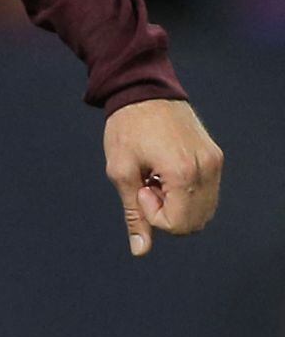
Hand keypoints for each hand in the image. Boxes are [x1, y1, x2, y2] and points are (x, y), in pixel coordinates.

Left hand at [103, 98, 222, 256]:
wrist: (141, 87)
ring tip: (157, 177)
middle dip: (168, 213)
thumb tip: (140, 250)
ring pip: (204, 210)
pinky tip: (167, 172)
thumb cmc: (127, 126)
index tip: (141, 187)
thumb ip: (134, 212)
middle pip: (195, 222)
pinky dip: (189, 193)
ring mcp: (214, 162)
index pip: (178, 225)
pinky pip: (208, 192)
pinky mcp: (215, 155)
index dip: (154, 215)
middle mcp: (206, 169)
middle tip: (149, 185)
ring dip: (179, 204)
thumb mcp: (121, 170)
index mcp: (183, 173)